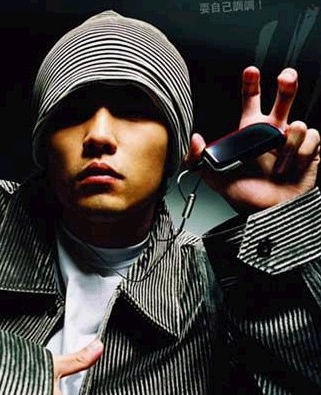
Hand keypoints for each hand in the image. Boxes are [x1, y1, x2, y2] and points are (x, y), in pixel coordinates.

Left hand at [186, 66, 319, 211]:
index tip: (250, 71)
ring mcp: (293, 140)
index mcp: (252, 132)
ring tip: (278, 166)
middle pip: (284, 97)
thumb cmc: (247, 196)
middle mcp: (274, 132)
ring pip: (298, 124)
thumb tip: (194, 139)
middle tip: (285, 77)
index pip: (251, 101)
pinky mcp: (310, 150)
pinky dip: (300, 154)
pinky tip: (292, 167)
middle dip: (287, 84)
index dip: (251, 84)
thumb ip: (199, 160)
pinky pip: (312, 138)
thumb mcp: (217, 178)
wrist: (270, 213)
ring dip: (287, 147)